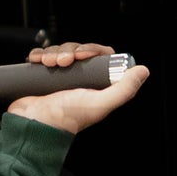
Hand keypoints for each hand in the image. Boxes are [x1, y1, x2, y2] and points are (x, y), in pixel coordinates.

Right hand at [9, 39, 148, 133]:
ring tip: (48, 64)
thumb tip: (143, 70)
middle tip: (63, 63)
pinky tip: (37, 60)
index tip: (82, 55)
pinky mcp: (43, 76)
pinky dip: (40, 54)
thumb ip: (123, 91)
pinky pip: (43, 55)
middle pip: (78, 51)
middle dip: (69, 51)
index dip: (91, 50)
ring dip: (53, 52)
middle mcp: (78, 80)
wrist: (33, 125)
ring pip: (60, 51)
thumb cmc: (65, 119)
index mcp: (95, 85)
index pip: (99, 56)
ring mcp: (60, 78)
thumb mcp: (99, 105)